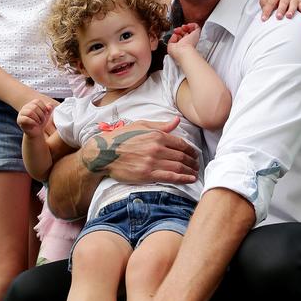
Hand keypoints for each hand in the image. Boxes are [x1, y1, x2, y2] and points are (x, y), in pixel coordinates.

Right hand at [17, 97, 54, 136]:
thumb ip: (49, 109)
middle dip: (41, 114)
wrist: (36, 132)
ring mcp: (21, 113)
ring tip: (39, 122)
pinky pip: (25, 119)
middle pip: (34, 107)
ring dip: (37, 118)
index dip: (44, 108)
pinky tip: (35, 125)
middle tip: (42, 120)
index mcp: (31, 104)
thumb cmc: (41, 122)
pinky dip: (32, 122)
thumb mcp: (47, 115)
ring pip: (30, 112)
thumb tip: (49, 106)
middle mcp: (25, 107)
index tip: (46, 114)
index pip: (37, 101)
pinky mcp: (19, 120)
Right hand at [81, 118, 198, 183]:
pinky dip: (183, 178)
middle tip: (197, 165)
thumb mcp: (140, 125)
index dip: (191, 150)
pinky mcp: (147, 174)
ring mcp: (152, 162)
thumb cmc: (120, 138)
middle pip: (182, 156)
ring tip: (195, 174)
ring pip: (179, 167)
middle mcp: (157, 148)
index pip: (181, 143)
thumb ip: (161, 125)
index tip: (195, 155)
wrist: (103, 153)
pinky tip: (190, 180)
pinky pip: (170, 177)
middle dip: (193, 162)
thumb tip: (177, 121)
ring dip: (190, 171)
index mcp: (156, 135)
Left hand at [167, 22, 200, 56]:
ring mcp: (193, 38)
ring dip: (185, 27)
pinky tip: (187, 26)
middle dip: (180, 29)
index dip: (177, 34)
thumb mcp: (170, 46)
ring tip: (182, 27)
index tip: (174, 33)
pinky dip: (192, 24)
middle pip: (184, 33)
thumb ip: (171, 40)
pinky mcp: (197, 34)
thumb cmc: (178, 51)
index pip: (181, 38)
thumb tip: (174, 35)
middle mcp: (188, 42)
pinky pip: (196, 27)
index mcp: (182, 46)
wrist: (184, 52)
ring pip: (190, 30)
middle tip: (177, 30)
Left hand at [258, 0, 300, 20]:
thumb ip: (264, 1)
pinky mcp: (300, 1)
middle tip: (278, 17)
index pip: (270, 2)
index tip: (263, 19)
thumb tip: (263, 10)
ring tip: (289, 16)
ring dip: (291, 10)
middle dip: (281, 10)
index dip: (267, 10)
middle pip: (283, 3)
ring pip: (293, 4)